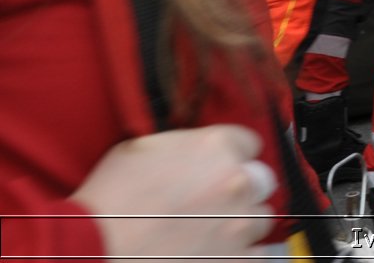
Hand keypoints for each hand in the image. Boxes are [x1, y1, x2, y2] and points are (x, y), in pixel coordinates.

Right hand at [73, 125, 272, 261]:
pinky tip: (216, 253)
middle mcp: (236, 181)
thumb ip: (183, 145)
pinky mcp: (237, 261)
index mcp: (215, 147)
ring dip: (241, 223)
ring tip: (209, 233)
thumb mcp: (140, 150)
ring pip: (261, 218)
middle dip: (241, 189)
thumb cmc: (107, 203)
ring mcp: (240, 224)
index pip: (248, 143)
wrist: (92, 251)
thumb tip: (196, 149)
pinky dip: (243, 255)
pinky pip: (261, 254)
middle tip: (213, 203)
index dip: (231, 157)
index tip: (218, 169)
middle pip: (261, 180)